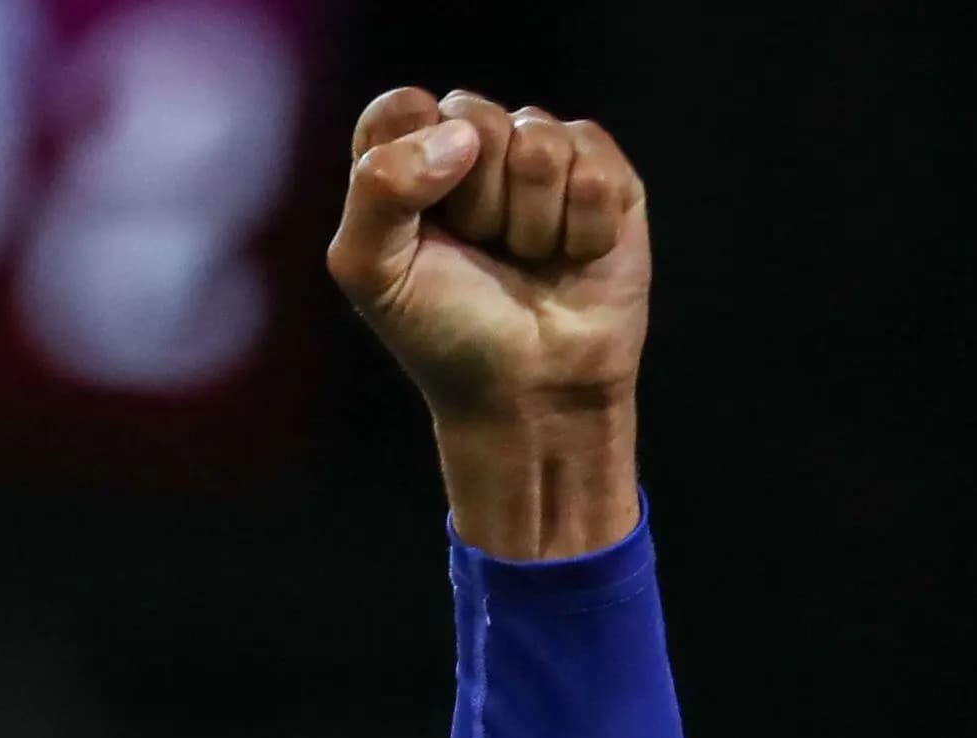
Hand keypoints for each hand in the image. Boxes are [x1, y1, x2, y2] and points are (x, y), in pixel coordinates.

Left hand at [327, 88, 646, 558]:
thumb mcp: (372, 271)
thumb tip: (461, 135)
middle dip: (475, 202)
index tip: (422, 225)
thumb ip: (378, 188)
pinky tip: (572, 257)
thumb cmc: (444, 332)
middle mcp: (474, 145)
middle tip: (480, 251)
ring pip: (539, 142)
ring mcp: (542, 155)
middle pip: (474, 117)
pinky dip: (582, 230)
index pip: (403, 107)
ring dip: (530, 223)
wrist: (529, 391)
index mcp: (407, 159)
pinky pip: (594, 168)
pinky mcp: (604, 174)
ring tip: (527, 259)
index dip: (414, 163)